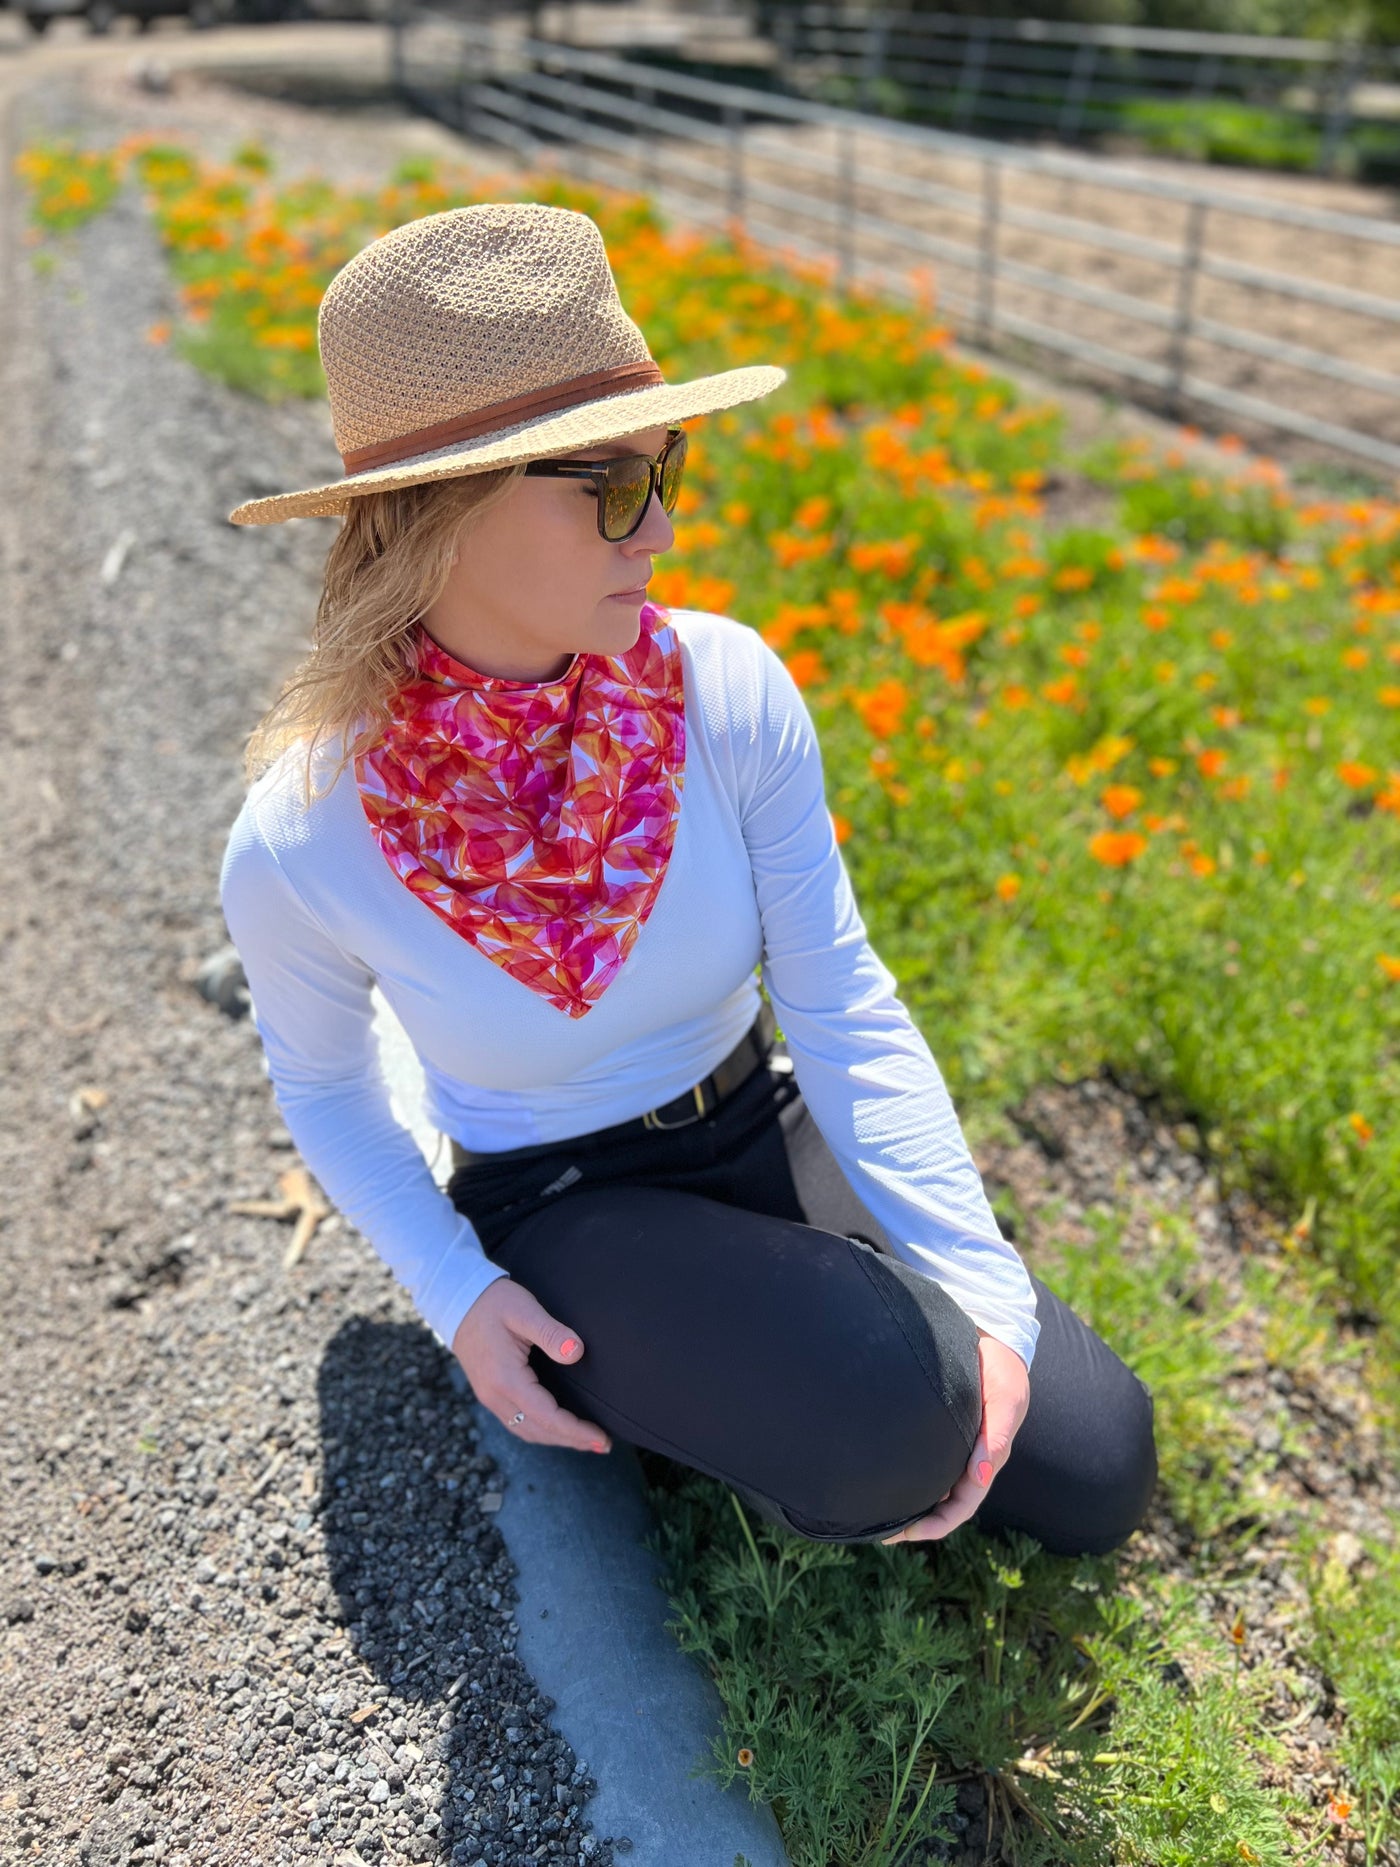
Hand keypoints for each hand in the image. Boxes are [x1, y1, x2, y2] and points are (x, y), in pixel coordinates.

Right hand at [451, 1277, 612, 1455]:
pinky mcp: (490, 1392)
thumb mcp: (524, 1310)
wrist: (458, 1301)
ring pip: (526, 1431)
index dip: (576, 1431)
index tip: (602, 1437)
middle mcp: (495, 1395)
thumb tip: (576, 1353)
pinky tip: (556, 1427)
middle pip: (538, 1431)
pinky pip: (516, 1422)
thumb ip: (551, 1332)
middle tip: (602, 1444)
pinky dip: (540, 1430)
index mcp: (505, 1379)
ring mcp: (490, 1396)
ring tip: (585, 1440)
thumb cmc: (493, 1303)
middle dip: (571, 1440)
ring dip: (556, 1439)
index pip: (547, 1417)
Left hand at [880, 1328, 1029, 1543]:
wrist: (992, 1341)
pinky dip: (908, 1477)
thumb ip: (995, 1437)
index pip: (962, 1506)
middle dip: (917, 1524)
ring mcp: (956, 1448)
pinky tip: (883, 1476)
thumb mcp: (1005, 1400)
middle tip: (880, 1533)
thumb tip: (979, 1476)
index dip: (937, 1524)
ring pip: (933, 1488)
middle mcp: (969, 1461)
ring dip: (911, 1505)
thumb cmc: (1001, 1371)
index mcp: (987, 1460)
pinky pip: (925, 1463)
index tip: (908, 1533)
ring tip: (877, 1514)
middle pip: (944, 1505)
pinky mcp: (941, 1432)